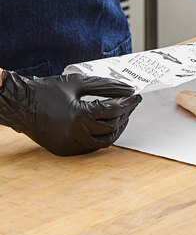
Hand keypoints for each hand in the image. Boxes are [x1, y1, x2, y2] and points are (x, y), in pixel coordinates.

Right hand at [0, 71, 141, 155]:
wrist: (19, 105)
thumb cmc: (46, 90)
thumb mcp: (78, 83)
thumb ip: (105, 86)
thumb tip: (127, 89)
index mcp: (79, 116)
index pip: (114, 111)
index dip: (129, 103)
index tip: (137, 97)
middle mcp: (75, 134)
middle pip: (112, 128)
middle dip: (125, 115)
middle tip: (130, 105)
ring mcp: (69, 145)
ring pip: (103, 143)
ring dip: (115, 130)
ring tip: (121, 116)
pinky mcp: (64, 150)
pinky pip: (90, 147)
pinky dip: (100, 137)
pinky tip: (104, 126)